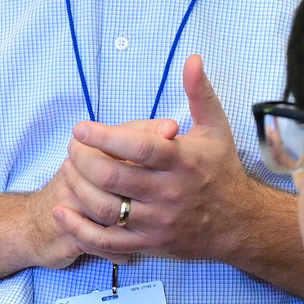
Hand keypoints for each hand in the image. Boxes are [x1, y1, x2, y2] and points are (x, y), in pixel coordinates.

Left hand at [55, 54, 275, 263]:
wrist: (240, 223)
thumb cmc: (221, 171)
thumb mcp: (215, 128)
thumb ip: (199, 93)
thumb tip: (192, 58)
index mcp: (182, 161)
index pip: (138, 147)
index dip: (104, 137)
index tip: (81, 128)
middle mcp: (169, 193)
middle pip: (113, 177)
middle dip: (83, 159)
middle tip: (73, 147)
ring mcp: (157, 221)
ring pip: (105, 208)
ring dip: (77, 188)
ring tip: (68, 169)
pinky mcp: (149, 244)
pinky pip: (107, 242)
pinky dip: (80, 229)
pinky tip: (62, 212)